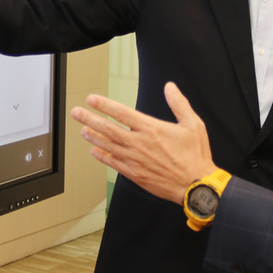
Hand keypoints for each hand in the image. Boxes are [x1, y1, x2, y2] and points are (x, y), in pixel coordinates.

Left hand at [71, 82, 215, 204]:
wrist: (196, 185)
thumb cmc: (195, 156)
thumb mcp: (193, 124)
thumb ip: (179, 103)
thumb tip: (170, 87)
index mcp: (151, 129)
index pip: (121, 113)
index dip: (104, 105)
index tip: (92, 99)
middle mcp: (139, 143)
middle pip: (108, 129)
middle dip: (90, 119)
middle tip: (76, 113)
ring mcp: (135, 160)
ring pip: (108, 146)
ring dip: (93, 137)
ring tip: (82, 130)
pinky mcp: (135, 174)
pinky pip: (113, 164)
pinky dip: (102, 157)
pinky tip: (94, 152)